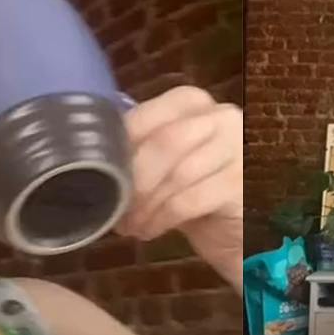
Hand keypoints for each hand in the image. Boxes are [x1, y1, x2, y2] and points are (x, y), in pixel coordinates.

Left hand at [117, 85, 243, 286]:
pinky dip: (161, 218)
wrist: (242, 226)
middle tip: (114, 206)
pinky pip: (189, 201)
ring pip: (178, 173)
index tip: (100, 175)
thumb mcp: (168, 164)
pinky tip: (149, 231)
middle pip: (165, 142)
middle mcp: (222, 117)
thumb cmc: (197, 190)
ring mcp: (238, 150)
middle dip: (134, 179)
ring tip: (129, 225)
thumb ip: (141, 151)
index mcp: (195, 103)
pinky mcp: (242, 186)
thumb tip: (90, 163)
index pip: (147, 115)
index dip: (120, 148)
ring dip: (145, 204)